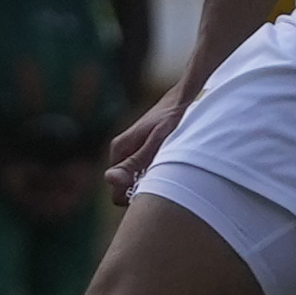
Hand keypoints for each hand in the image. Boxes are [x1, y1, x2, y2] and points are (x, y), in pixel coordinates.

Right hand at [105, 72, 189, 187]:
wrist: (185, 97)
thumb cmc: (173, 117)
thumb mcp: (157, 142)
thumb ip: (135, 162)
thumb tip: (110, 180)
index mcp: (119, 150)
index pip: (117, 192)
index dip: (135, 197)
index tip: (156, 189)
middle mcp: (122, 152)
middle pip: (125, 187)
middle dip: (142, 191)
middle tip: (166, 181)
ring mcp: (132, 151)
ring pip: (135, 181)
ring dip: (152, 183)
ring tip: (172, 171)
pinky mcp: (143, 150)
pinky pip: (144, 172)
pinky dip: (157, 174)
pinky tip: (172, 167)